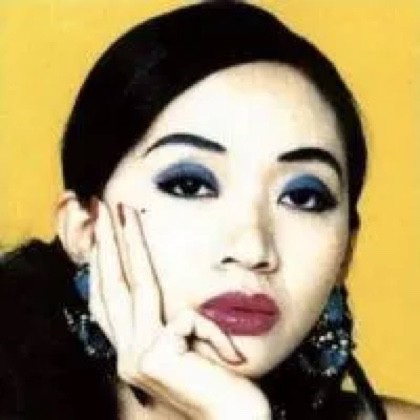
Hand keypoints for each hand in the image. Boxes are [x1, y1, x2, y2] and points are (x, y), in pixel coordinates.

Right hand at [89, 201, 270, 419]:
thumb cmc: (218, 385)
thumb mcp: (190, 350)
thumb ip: (174, 326)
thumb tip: (173, 305)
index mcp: (135, 349)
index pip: (111, 300)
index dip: (104, 266)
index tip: (105, 233)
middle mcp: (128, 353)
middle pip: (112, 287)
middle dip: (108, 244)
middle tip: (104, 209)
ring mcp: (138, 357)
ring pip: (131, 287)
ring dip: (127, 245)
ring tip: (123, 213)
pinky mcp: (156, 358)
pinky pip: (189, 321)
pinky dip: (212, 331)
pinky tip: (229, 358)